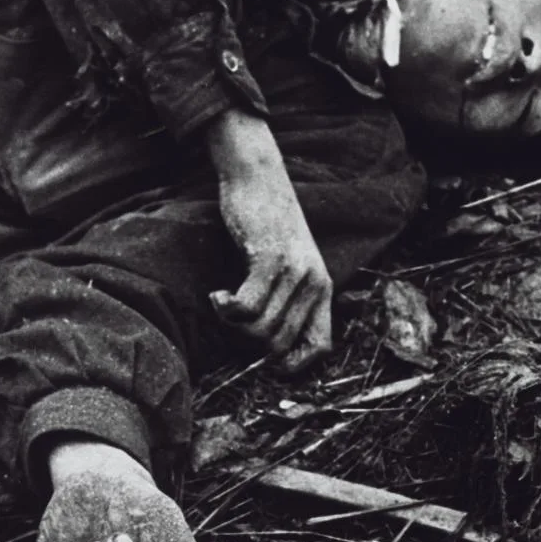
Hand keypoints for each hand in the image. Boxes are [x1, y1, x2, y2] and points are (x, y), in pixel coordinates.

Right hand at [205, 109, 331, 372]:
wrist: (259, 177)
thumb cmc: (267, 223)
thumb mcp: (289, 264)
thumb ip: (288, 298)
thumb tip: (269, 347)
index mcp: (322, 288)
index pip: (321, 347)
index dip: (294, 364)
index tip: (267, 361)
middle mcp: (313, 283)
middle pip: (279, 343)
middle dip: (249, 341)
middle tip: (234, 318)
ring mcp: (293, 271)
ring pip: (260, 329)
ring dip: (233, 324)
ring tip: (225, 302)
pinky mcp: (269, 259)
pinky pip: (245, 308)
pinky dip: (225, 308)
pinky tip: (218, 295)